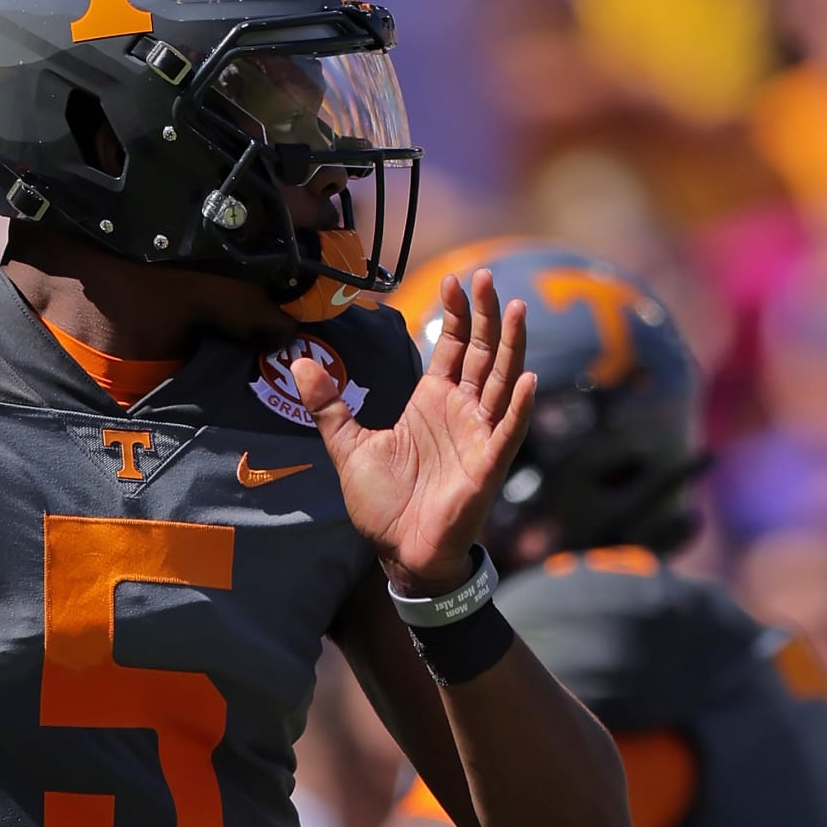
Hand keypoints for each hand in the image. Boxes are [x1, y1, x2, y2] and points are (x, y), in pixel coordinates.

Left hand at [293, 270, 534, 597]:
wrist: (399, 551)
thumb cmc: (383, 503)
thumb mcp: (347, 445)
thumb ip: (328, 405)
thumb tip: (299, 363)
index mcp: (432, 402)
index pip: (453, 347)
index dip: (457, 314)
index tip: (455, 279)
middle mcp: (461, 412)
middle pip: (482, 353)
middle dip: (486, 315)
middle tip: (485, 276)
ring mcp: (478, 436)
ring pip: (502, 381)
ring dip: (512, 346)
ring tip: (518, 309)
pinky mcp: (488, 465)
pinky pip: (507, 430)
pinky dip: (518, 405)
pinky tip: (527, 377)